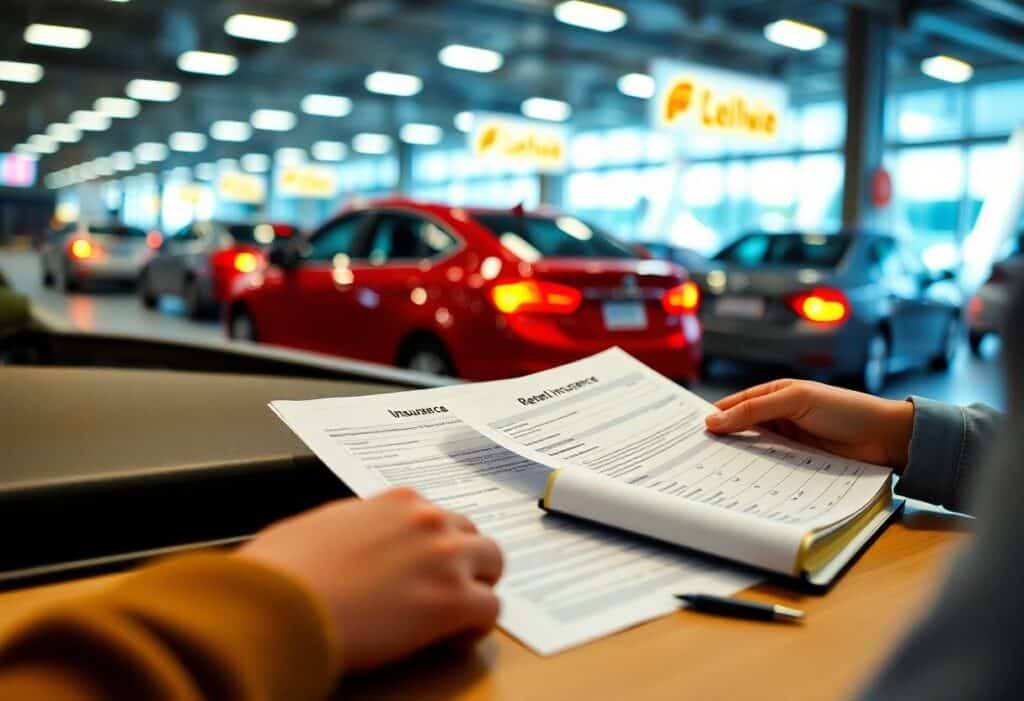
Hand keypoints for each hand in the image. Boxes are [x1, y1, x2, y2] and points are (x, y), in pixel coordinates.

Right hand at [237, 487, 502, 671]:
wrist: (282, 602)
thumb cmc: (285, 570)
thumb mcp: (323, 526)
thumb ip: (356, 529)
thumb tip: (353, 547)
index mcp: (397, 502)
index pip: (436, 517)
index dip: (434, 545)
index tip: (425, 566)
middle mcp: (427, 520)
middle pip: (473, 534)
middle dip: (466, 561)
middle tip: (449, 589)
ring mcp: (444, 556)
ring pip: (493, 564)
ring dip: (479, 587)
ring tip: (457, 616)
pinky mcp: (453, 599)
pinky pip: (492, 609)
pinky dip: (477, 626)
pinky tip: (454, 638)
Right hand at [704, 379, 914, 469]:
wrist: (886, 438)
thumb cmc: (845, 409)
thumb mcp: (796, 401)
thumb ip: (754, 410)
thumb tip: (713, 420)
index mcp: (774, 394)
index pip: (734, 404)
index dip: (712, 416)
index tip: (687, 432)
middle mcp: (778, 416)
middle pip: (741, 429)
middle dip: (721, 440)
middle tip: (693, 456)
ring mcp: (788, 441)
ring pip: (754, 450)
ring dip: (738, 459)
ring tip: (711, 472)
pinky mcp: (798, 462)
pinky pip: (771, 467)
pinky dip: (757, 472)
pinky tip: (742, 481)